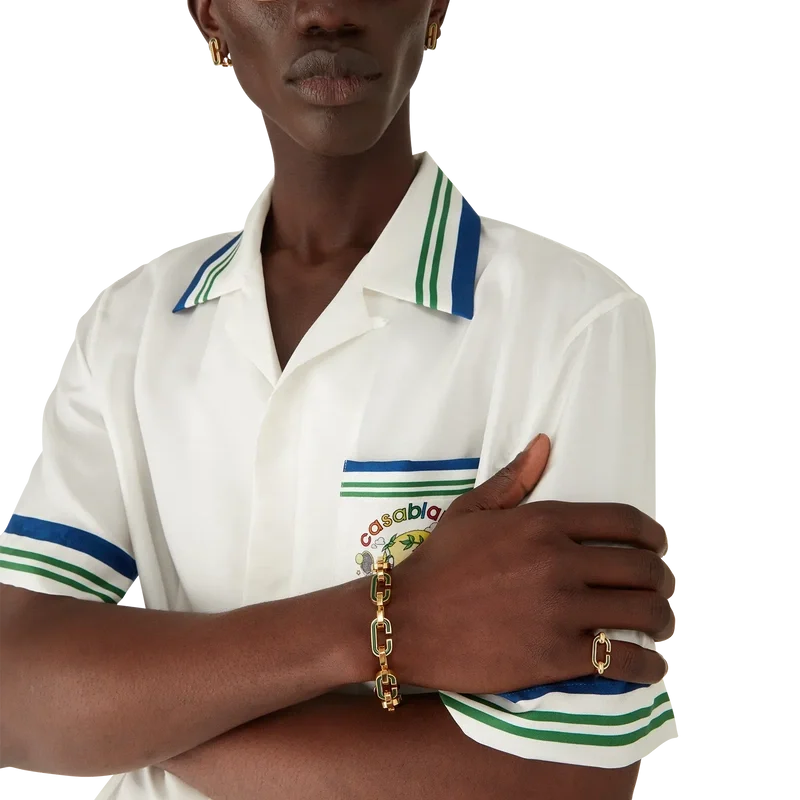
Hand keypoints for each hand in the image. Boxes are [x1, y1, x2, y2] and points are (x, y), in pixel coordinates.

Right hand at [393, 434, 674, 694]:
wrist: (405, 619)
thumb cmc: (437, 564)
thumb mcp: (470, 511)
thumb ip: (512, 479)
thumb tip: (543, 444)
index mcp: (543, 522)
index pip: (623, 521)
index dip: (652, 534)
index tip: (657, 546)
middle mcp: (559, 561)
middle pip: (642, 568)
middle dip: (662, 580)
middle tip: (660, 590)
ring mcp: (560, 610)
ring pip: (642, 612)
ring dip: (661, 620)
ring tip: (658, 625)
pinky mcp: (555, 656)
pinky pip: (621, 660)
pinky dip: (645, 666)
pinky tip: (647, 666)